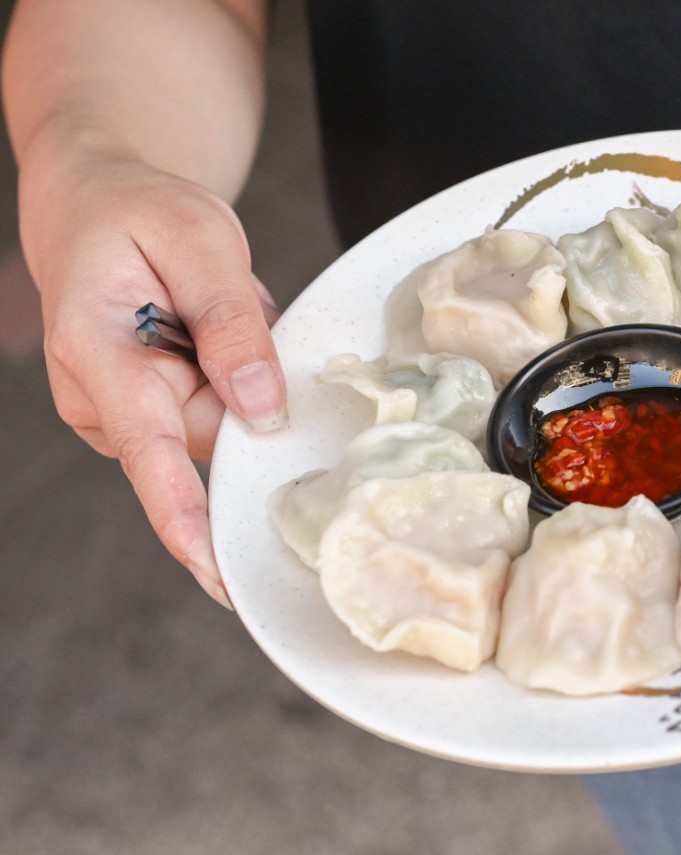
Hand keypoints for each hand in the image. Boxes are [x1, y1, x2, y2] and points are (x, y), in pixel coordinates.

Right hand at [20, 153, 285, 606]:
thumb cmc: (140, 212)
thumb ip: (232, 324)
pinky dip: (231, 371)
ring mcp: (123, 412)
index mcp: (96, 352)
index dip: (186, 518)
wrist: (97, 202)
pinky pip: (218, 410)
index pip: (148, 452)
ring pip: (221, 422)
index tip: (218, 575)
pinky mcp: (148, 413)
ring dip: (238, 368)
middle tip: (228, 301)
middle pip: (210, 434)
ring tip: (208, 304)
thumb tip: (262, 409)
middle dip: (244, 383)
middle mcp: (101, 399)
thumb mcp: (200, 240)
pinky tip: (207, 325)